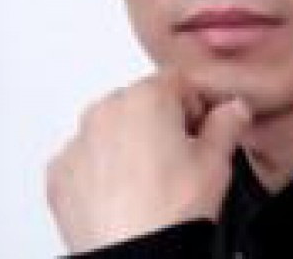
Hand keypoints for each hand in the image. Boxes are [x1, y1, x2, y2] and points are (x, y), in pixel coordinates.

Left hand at [46, 70, 251, 253]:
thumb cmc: (172, 212)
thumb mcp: (217, 161)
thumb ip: (228, 122)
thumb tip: (233, 109)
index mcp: (146, 96)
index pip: (178, 81)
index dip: (196, 105)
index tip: (202, 129)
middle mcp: (106, 110)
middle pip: (142, 101)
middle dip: (161, 122)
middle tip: (179, 158)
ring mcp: (78, 141)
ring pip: (112, 126)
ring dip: (129, 141)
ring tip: (150, 180)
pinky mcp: (59, 173)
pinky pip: (87, 157)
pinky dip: (102, 169)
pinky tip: (124, 194)